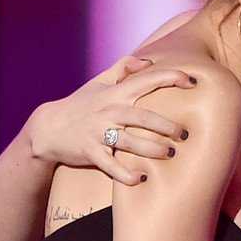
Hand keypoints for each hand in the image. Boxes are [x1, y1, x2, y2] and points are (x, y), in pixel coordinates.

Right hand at [27, 56, 196, 184]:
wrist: (48, 128)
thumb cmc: (80, 104)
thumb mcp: (99, 82)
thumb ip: (123, 68)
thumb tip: (148, 61)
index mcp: (116, 94)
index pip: (147, 81)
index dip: (170, 78)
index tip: (192, 81)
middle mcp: (109, 112)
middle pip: (143, 116)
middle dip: (165, 125)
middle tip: (183, 133)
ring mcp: (99, 132)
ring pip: (130, 141)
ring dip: (152, 149)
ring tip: (170, 154)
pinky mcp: (91, 152)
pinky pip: (111, 165)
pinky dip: (125, 174)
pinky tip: (141, 179)